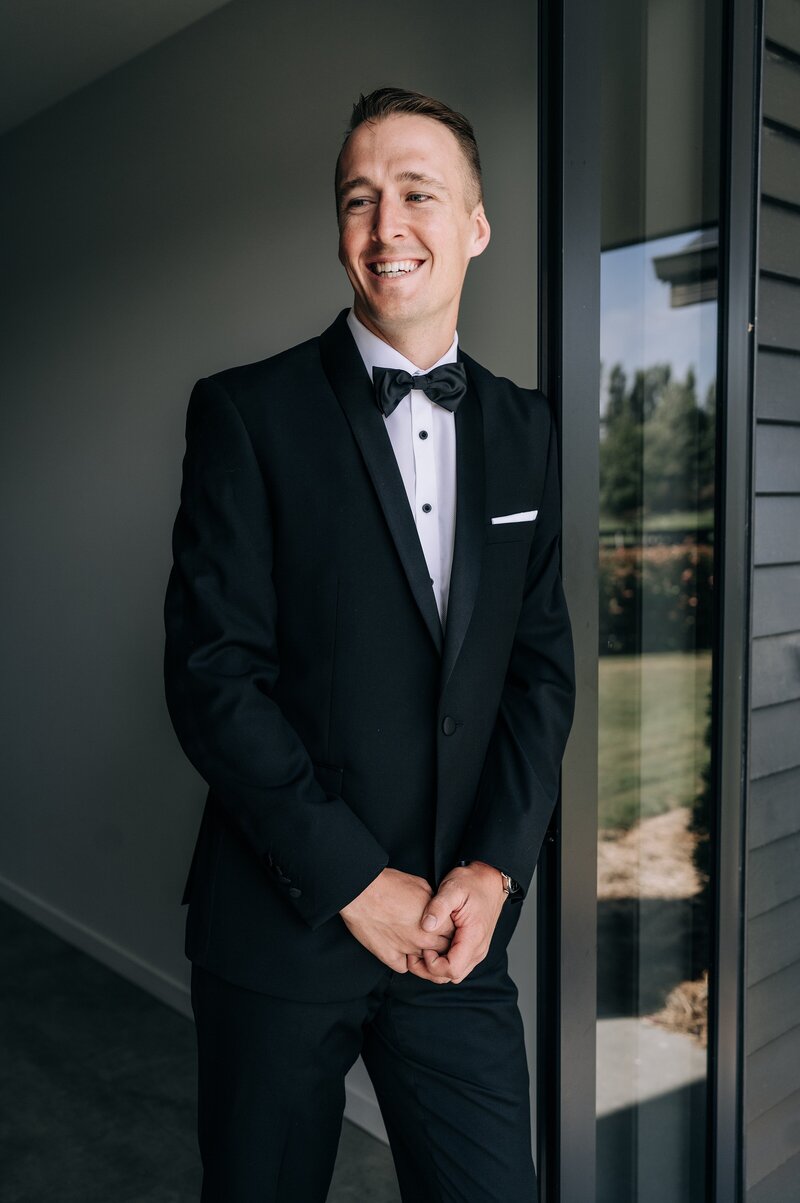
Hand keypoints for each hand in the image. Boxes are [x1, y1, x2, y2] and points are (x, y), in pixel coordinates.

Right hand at [339, 867, 454, 973]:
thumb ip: (435, 904)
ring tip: (414, 941)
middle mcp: (424, 939)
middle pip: (442, 951)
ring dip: (422, 953)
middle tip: (432, 936)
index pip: (454, 935)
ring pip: (424, 963)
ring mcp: (406, 950)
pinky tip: (400, 948)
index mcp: (436, 922)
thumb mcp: (422, 886)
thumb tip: (438, 911)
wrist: (362, 891)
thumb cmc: (390, 884)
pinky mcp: (389, 956)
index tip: (444, 927)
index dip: (450, 931)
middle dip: (440, 944)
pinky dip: (403, 960)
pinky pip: (403, 967)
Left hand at [406, 861, 505, 983]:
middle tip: (416, 952)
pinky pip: (457, 964)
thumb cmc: (472, 883)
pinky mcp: (472, 947)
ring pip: (454, 973)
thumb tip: (426, 926)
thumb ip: (439, 907)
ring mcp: (476, 950)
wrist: (490, 879)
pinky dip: (442, 961)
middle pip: (451, 976)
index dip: (433, 964)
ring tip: (422, 949)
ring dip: (435, 967)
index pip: (451, 969)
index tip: (424, 947)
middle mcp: (478, 949)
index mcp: (473, 938)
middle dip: (430, 970)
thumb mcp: (453, 889)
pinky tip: (432, 946)